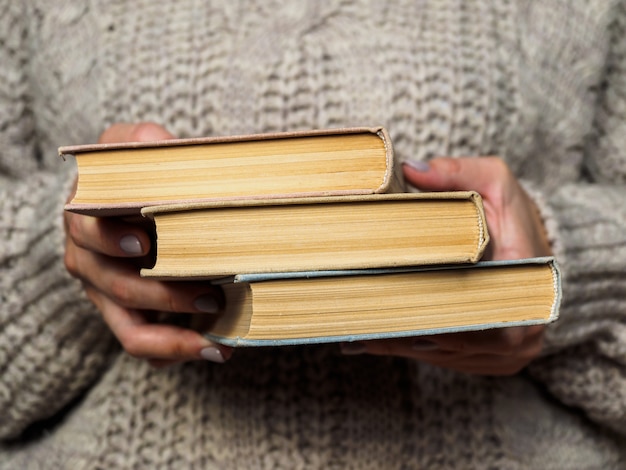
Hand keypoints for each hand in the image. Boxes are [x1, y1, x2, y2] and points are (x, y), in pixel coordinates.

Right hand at [64, 123, 231, 366]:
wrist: (126, 199)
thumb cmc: (136, 174)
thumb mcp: (135, 147)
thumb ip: (145, 142)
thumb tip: (162, 145)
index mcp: (88, 217)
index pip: (89, 232)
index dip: (113, 239)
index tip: (146, 243)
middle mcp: (89, 259)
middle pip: (116, 287)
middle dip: (165, 294)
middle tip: (213, 295)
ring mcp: (106, 292)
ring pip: (130, 329)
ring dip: (174, 338)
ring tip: (218, 341)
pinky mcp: (124, 313)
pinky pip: (143, 343)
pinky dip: (174, 352)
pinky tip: (213, 347)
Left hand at [341, 157, 551, 374]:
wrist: (539, 245)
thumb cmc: (516, 214)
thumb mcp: (494, 181)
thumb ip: (455, 173)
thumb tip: (411, 171)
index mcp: (525, 291)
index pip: (467, 315)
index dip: (420, 313)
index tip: (379, 304)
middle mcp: (520, 334)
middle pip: (448, 339)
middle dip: (400, 329)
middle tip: (355, 319)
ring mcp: (508, 354)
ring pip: (442, 353)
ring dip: (400, 342)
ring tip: (356, 331)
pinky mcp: (495, 359)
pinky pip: (447, 358)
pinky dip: (412, 347)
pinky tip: (376, 339)